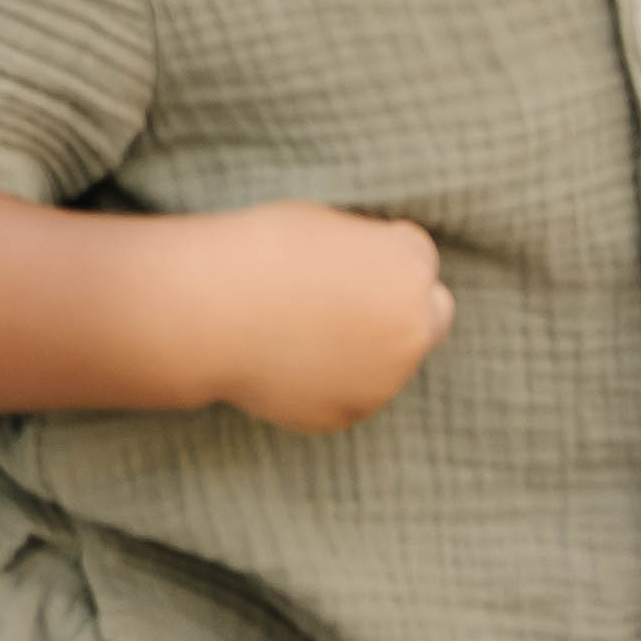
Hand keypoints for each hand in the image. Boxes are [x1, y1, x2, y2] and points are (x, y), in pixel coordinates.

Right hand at [167, 204, 457, 434]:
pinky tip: (287, 357)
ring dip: (365, 344)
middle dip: (402, 303)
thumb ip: (370, 254)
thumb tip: (378, 278)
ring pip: (390, 358)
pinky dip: (331, 378)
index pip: (418, 256)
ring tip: (299, 326)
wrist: (208, 310)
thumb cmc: (257, 251)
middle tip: (348, 295)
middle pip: (432, 313)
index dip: (379, 252)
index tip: (340, 254)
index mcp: (409, 268)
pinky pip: (352, 391)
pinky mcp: (349, 413)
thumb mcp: (327, 226)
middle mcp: (412, 327)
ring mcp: (383, 379)